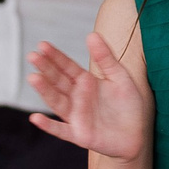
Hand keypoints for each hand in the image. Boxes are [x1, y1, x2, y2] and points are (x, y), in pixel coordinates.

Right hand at [27, 32, 151, 160]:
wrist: (136, 134)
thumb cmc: (128, 104)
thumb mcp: (120, 77)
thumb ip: (105, 58)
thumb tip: (92, 34)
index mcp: (85, 81)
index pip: (67, 66)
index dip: (55, 56)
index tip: (42, 45)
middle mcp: (77, 97)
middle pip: (58, 81)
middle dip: (45, 69)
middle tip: (32, 56)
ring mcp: (76, 116)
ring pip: (57, 101)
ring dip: (45, 91)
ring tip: (33, 78)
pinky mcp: (78, 134)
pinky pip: (61, 130)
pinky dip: (48, 125)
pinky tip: (36, 118)